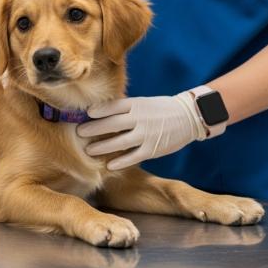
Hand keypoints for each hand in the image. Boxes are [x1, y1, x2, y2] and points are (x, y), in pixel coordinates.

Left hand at [77, 92, 206, 169]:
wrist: (188, 116)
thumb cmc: (161, 109)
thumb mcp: (143, 103)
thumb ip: (125, 108)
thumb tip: (100, 112)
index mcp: (136, 104)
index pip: (113, 106)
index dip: (98, 110)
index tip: (86, 114)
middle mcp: (140, 118)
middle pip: (111, 124)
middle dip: (93, 129)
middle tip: (79, 133)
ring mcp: (146, 134)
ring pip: (119, 141)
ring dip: (101, 146)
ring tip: (88, 150)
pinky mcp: (152, 149)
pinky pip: (133, 156)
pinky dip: (120, 161)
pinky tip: (109, 165)